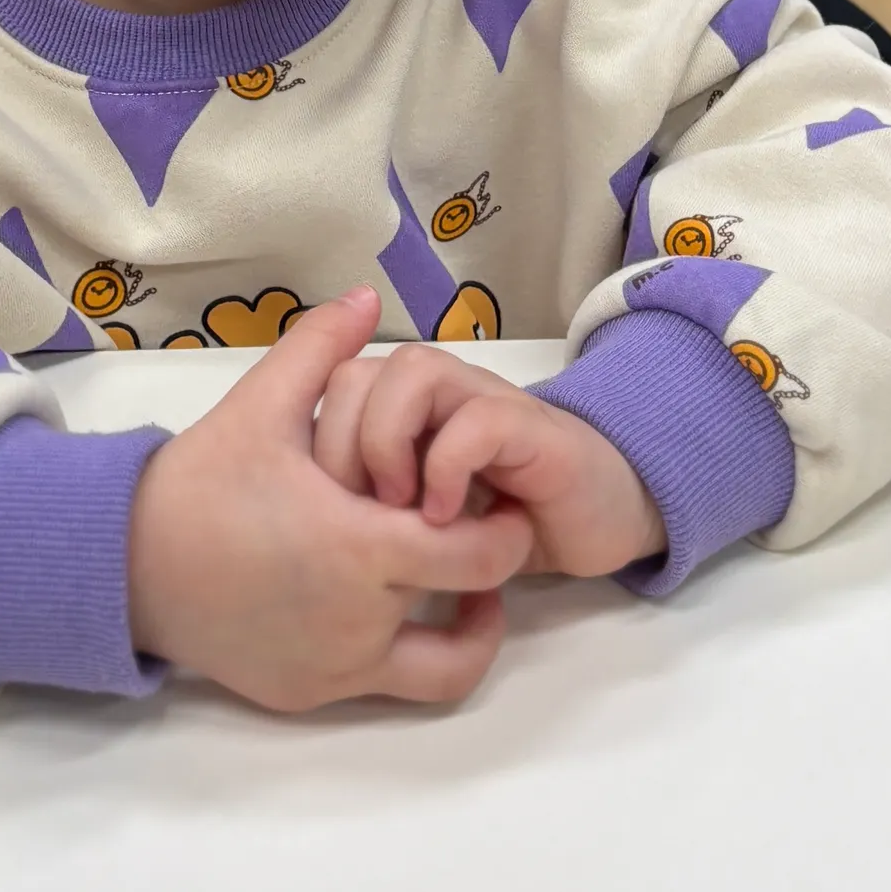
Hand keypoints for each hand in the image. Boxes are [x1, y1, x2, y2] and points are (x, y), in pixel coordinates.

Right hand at [127, 289, 532, 711]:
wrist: (126, 566)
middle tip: (489, 533)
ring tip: (457, 585)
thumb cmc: (201, 482)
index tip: (499, 501)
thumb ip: (320, 348)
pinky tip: (394, 604)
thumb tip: (366, 295)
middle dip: (491, 570)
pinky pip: (385, 685)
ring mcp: (334, 668)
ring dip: (461, 625)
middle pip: (469, 607)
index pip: (476, 556)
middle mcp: (356, 622)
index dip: (503, 530)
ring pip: (441, 668)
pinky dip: (404, 650)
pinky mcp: (308, 694)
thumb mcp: (259, 405)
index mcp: (357, 549)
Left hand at [312, 345, 662, 581]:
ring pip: (413, 372)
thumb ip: (368, 498)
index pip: (327, 385)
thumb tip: (297, 513)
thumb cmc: (495, 517)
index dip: (312, 444)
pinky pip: (478, 420)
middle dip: (341, 446)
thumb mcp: (413, 518)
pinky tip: (443, 518)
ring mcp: (484, 402)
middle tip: (351, 512)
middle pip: (357, 373)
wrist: (593, 516)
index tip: (314, 512)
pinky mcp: (531, 430)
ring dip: (390, 442)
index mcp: (401, 406)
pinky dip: (450, 467)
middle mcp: (438, 392)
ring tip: (395, 507)